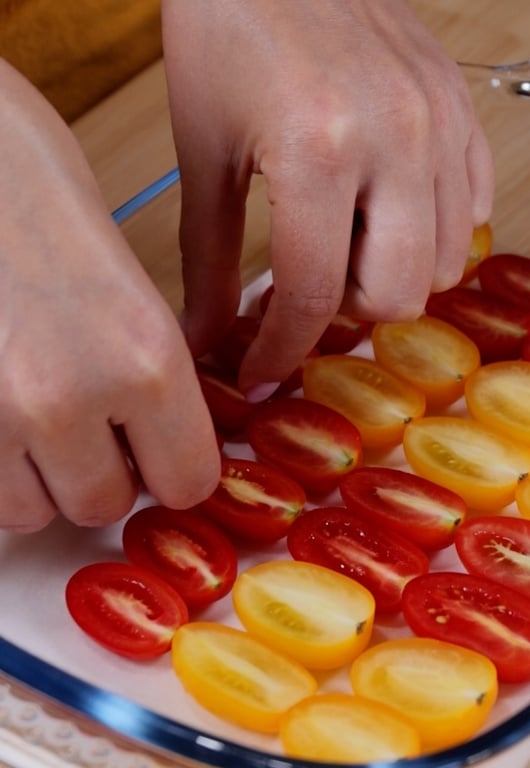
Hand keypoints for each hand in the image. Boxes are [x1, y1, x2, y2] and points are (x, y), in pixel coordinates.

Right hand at [0, 60, 219, 532]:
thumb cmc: (32, 184)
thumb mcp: (130, 281)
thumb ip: (155, 372)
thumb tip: (161, 438)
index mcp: (147, 357)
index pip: (189, 481)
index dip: (174, 470)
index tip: (158, 452)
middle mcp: (71, 397)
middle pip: (106, 503)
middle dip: (103, 475)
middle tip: (91, 429)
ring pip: (36, 511)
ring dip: (41, 481)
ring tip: (34, 418)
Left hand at [162, 0, 493, 399]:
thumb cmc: (229, 26)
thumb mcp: (203, 151)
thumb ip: (207, 260)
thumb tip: (206, 338)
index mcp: (318, 148)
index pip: (314, 296)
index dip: (283, 350)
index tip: (262, 369)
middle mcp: (395, 138)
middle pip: (397, 296)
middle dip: (347, 308)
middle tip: (312, 278)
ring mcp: (440, 123)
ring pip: (443, 265)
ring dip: (392, 274)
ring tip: (351, 239)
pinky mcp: (463, 111)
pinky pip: (475, 212)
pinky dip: (435, 231)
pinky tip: (392, 209)